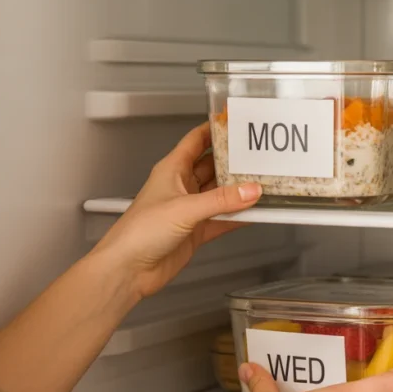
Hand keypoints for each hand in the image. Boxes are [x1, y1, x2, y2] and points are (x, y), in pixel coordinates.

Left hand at [93, 123, 261, 299]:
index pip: (196, 141)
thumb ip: (221, 200)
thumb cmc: (140, 232)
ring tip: (263, 183)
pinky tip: (253, 214)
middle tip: (259, 156)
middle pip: (212, 167)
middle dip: (233, 162)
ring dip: (238, 191)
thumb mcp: (184, 209)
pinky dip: (237, 217)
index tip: (235, 123)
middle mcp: (181, 187)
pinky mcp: (195, 231)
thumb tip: (251, 191)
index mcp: (171, 170)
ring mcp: (189, 210)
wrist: (129, 269)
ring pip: (220, 194)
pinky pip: (222, 219)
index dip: (214, 130)